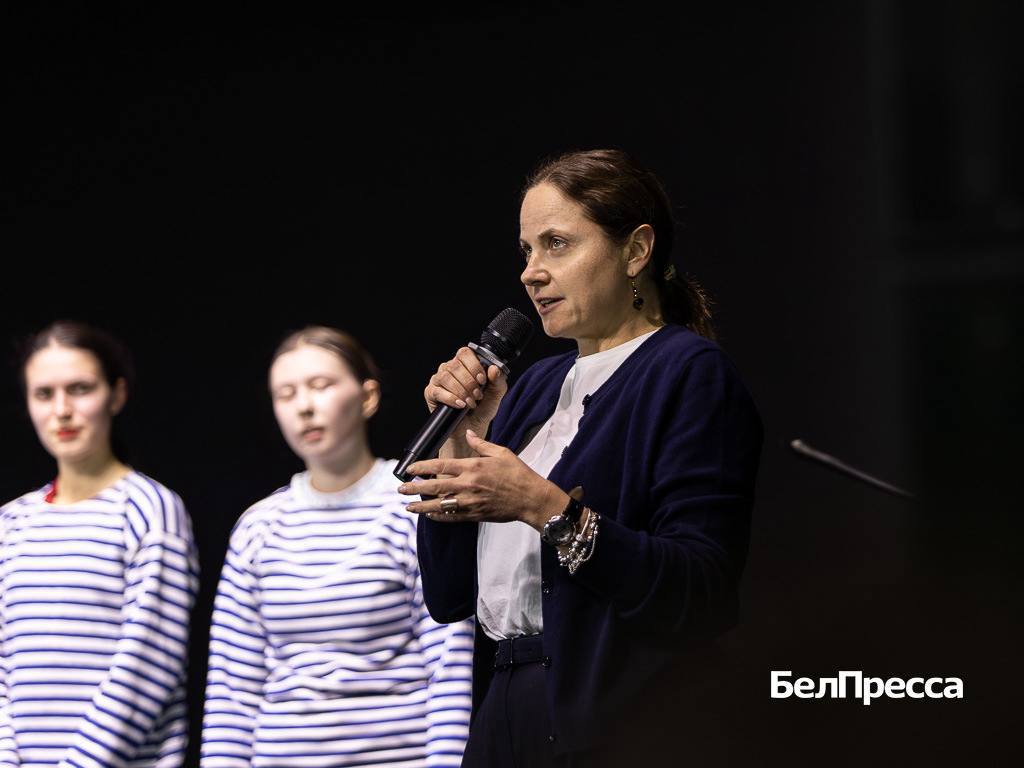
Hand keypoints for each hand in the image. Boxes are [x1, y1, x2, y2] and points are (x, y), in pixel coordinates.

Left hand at [398, 430, 567, 530]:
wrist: (531, 498)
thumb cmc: (518, 473)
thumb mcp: (501, 452)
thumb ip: (481, 444)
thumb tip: (469, 433)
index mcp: (472, 466)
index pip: (440, 466)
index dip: (422, 468)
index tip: (409, 469)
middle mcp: (468, 484)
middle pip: (434, 486)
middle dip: (414, 488)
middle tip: (400, 489)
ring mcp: (470, 501)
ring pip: (440, 504)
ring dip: (422, 506)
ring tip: (408, 506)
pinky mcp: (475, 515)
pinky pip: (452, 517)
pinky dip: (439, 517)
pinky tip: (429, 515)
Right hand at [425, 348, 506, 457]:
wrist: (472, 427)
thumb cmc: (482, 408)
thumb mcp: (496, 394)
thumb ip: (498, 380)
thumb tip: (494, 368)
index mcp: (464, 364)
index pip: (464, 353)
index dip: (474, 365)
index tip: (482, 380)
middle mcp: (449, 368)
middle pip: (455, 365)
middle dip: (469, 382)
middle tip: (477, 395)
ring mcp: (438, 380)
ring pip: (445, 377)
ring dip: (461, 391)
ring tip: (470, 403)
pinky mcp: (431, 392)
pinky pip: (437, 391)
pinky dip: (450, 398)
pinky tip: (459, 405)